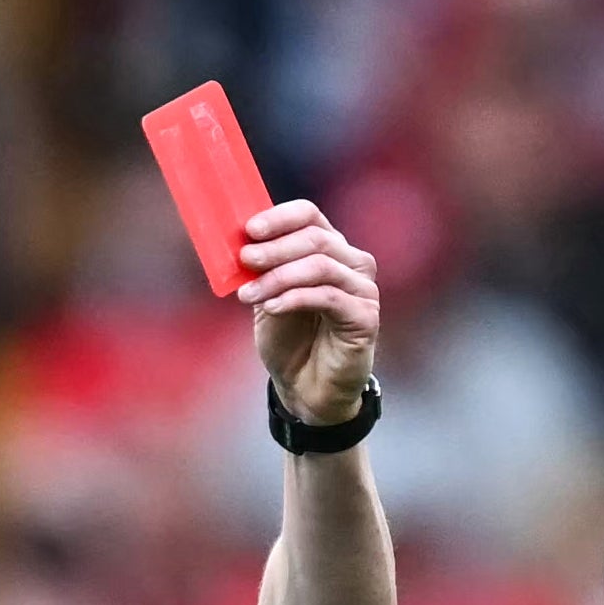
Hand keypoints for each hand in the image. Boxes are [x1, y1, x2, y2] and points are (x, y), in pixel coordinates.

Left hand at [238, 200, 378, 426]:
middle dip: (275, 248)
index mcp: (328, 248)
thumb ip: (260, 270)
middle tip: (245, 259)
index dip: (280, 218)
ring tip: (249, 294)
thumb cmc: (289, 340)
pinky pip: (328, 296)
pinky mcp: (365, 316)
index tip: (250, 230)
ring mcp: (362, 288)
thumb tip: (238, 244)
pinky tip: (272, 307)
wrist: (305, 389)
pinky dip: (295, 298)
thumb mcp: (267, 297)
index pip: (309, 215)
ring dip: (279, 277)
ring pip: (320, 265)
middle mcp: (351, 262)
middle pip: (315, 238)